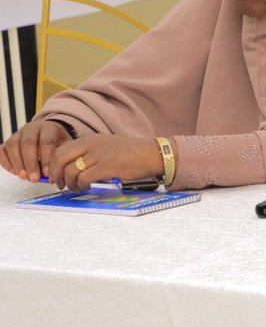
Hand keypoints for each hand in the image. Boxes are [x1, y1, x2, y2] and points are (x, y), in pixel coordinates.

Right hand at [0, 120, 72, 181]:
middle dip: (30, 163)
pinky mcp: (8, 141)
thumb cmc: (57, 143)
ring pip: (13, 145)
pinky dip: (6, 162)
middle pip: (28, 142)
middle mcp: (32, 128)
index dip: (46, 158)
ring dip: (17, 163)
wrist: (48, 133)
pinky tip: (14, 172)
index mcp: (49, 128)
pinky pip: (2, 150)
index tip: (47, 173)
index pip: (47, 141)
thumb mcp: (65, 147)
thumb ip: (60, 160)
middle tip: (34, 178)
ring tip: (24, 177)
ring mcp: (18, 133)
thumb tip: (53, 179)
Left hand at [46, 134, 167, 191]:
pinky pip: (84, 178)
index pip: (59, 150)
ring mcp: (99, 155)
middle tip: (60, 184)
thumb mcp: (105, 145)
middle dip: (56, 175)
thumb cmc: (130, 152)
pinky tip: (87, 187)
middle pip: (60, 159)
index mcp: (89, 138)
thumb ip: (87, 152)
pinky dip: (82, 185)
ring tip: (77, 187)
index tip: (56, 176)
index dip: (53, 166)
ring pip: (71, 171)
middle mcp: (91, 144)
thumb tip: (68, 166)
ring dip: (70, 183)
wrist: (152, 153)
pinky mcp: (107, 166)